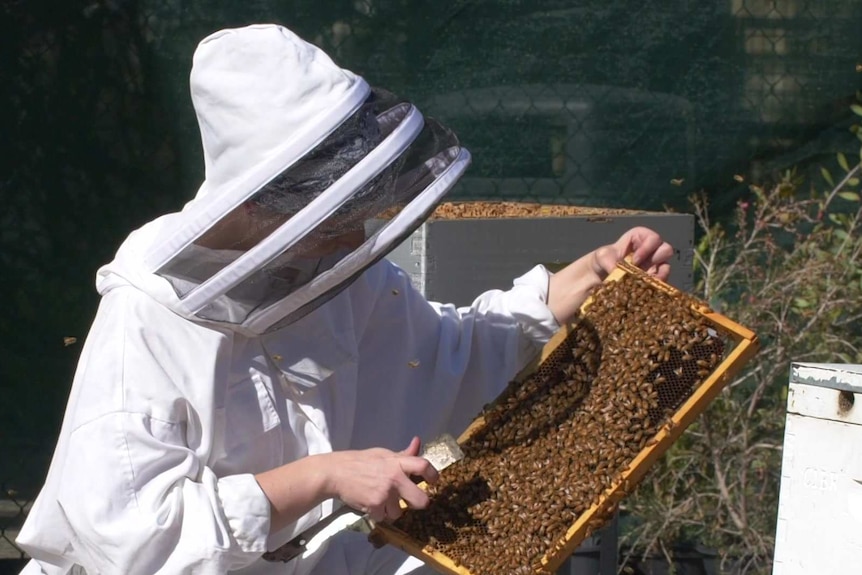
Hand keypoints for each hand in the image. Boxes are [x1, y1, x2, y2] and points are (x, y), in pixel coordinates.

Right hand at [325, 437, 437, 521]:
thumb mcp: (382, 454)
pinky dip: (377, 514)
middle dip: (419, 503)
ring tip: (380, 499)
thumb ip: (402, 454)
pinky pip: (383, 517)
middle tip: (412, 501)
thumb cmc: (360, 462)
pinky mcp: (374, 506)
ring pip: (399, 512)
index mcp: (397, 462)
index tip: (433, 481)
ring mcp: (385, 493)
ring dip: (391, 510)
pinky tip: (370, 503)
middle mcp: (394, 478)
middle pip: (421, 500)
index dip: (433, 475)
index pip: (423, 465)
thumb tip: (417, 442)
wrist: (335, 473)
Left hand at [547, 227, 673, 323]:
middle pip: (662, 250)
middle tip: (645, 267)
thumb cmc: (580, 276)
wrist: (570, 300)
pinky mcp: (640, 295)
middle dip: (659, 254)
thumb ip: (609, 258)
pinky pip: (658, 289)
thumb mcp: (594, 261)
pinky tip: (652, 290)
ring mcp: (640, 278)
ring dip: (662, 271)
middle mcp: (636, 262)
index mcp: (625, 248)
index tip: (636, 255)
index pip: (645, 235)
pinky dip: (659, 288)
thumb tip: (624, 268)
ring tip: (651, 280)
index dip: (648, 240)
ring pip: (663, 269)